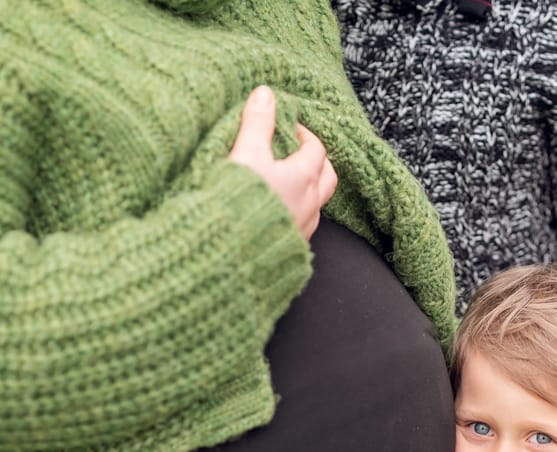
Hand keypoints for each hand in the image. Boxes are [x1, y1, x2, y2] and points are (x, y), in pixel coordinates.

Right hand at [229, 86, 337, 239]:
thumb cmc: (237, 201)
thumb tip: (265, 94)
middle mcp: (309, 204)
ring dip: (307, 189)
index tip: (288, 127)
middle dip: (316, 161)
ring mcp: (302, 229)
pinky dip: (295, 212)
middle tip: (297, 152)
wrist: (229, 252)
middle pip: (327, 177)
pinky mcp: (290, 249)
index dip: (305, 134)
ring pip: (317, 204)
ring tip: (287, 181)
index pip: (316, 148)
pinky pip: (302, 226)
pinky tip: (277, 212)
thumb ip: (257, 124)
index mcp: (303, 178)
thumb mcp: (245, 154)